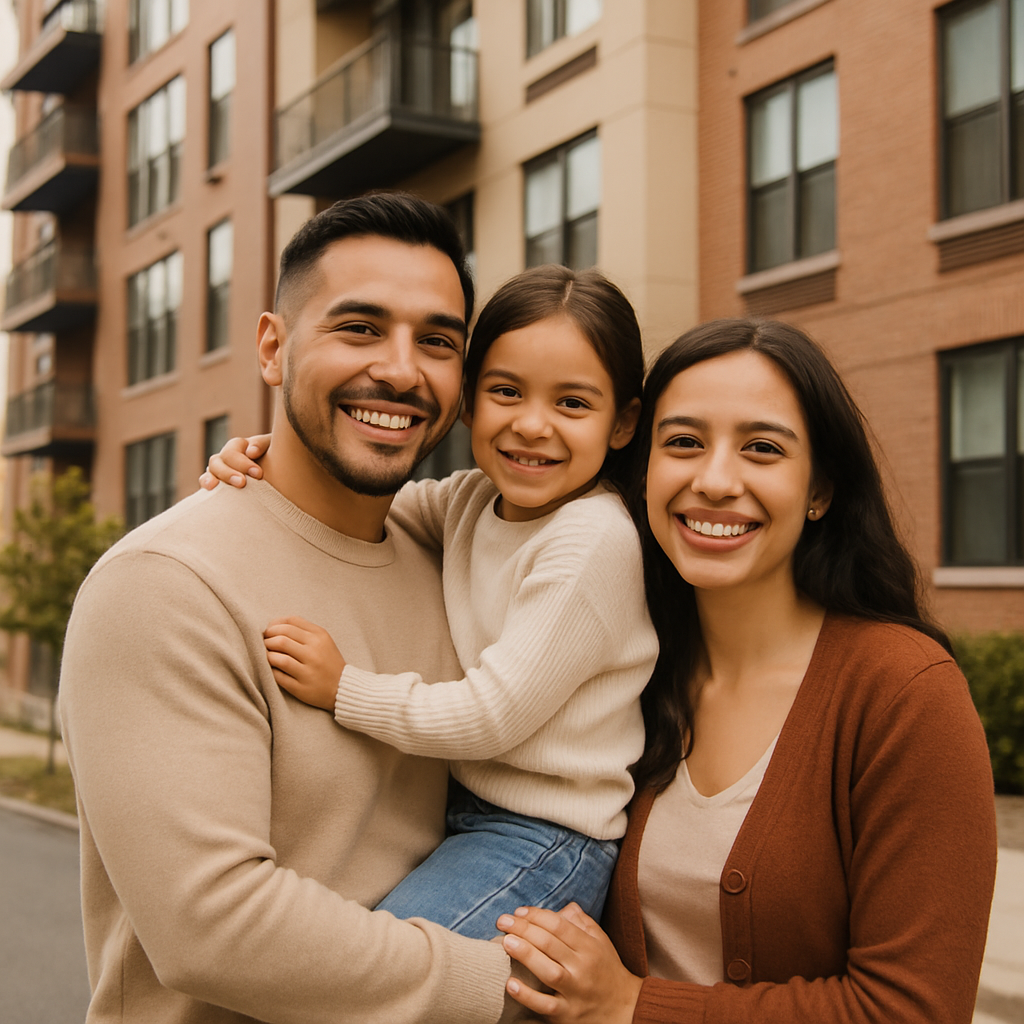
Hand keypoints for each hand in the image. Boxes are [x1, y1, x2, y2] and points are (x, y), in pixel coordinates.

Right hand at [199, 434, 271, 488]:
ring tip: (214, 486)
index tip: (258, 474)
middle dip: (229, 472)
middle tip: (242, 483)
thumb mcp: (272, 446)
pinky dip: (206, 486)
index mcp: (239, 446)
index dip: (243, 462)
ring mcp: (220, 471)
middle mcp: (226, 458)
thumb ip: (262, 445)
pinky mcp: (219, 486)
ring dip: (211, 478)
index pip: (233, 450)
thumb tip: (251, 452)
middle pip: (217, 461)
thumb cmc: (278, 458)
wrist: (280, 476)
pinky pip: (206, 484)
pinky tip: (210, 491)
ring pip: (209, 472)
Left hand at [263, 616, 345, 709]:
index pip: (290, 623)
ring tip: (267, 655)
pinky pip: (278, 676)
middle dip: (267, 639)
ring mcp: (308, 671)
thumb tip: (272, 626)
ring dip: (267, 655)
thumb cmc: (328, 661)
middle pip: (281, 639)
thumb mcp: (322, 640)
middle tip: (264, 643)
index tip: (269, 631)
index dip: (274, 625)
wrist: (342, 687)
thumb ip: (302, 630)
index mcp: (319, 636)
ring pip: (278, 658)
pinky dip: (271, 670)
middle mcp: (314, 652)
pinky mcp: (301, 688)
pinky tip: (271, 668)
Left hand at [497, 904, 642, 1023]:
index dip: (537, 916)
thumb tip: (561, 907)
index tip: (518, 911)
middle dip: (524, 929)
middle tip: (502, 921)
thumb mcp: (600, 942)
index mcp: (589, 947)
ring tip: (506, 942)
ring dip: (526, 955)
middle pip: (550, 944)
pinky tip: (511, 984)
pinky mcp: (567, 1015)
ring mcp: (575, 993)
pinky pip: (546, 1005)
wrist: (625, 1009)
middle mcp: (582, 968)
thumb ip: (582, 922)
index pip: (559, 925)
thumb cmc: (606, 969)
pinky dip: (527, 996)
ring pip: (549, 972)